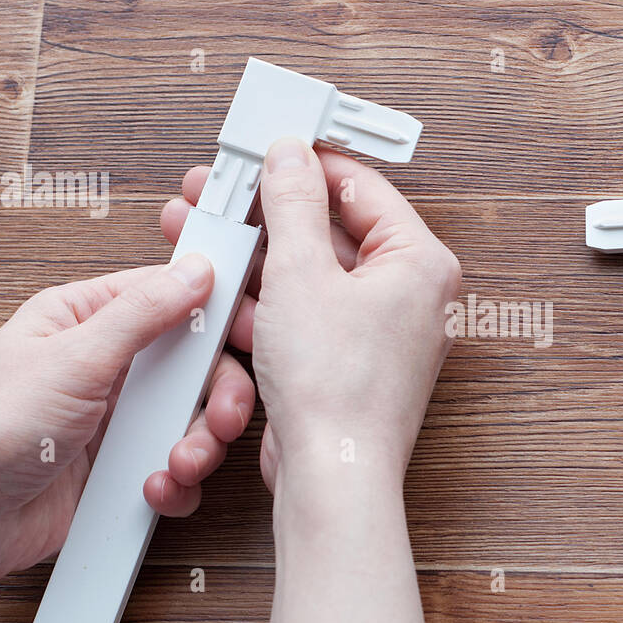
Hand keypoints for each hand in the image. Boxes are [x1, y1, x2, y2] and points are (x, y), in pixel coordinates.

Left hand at [0, 255, 256, 595]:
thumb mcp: (73, 357)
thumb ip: (143, 313)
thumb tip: (196, 270)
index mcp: (90, 319)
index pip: (175, 297)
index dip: (220, 314)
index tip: (248, 334)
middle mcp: (112, 366)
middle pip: (200, 366)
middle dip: (218, 396)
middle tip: (219, 418)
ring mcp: (122, 420)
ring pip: (197, 421)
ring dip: (198, 445)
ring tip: (177, 463)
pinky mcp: (126, 468)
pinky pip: (180, 469)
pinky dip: (176, 483)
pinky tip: (151, 488)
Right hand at [162, 139, 459, 490]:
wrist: (331, 475)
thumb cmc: (336, 386)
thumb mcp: (301, 274)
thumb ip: (293, 205)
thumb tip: (289, 155)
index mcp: (420, 262)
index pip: (362, 187)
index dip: (307, 163)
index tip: (265, 147)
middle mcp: (410, 295)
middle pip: (331, 231)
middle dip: (267, 214)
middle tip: (221, 191)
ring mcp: (380, 333)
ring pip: (311, 276)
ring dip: (255, 258)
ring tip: (203, 232)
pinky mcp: (349, 364)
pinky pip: (306, 316)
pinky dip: (267, 304)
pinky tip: (220, 291)